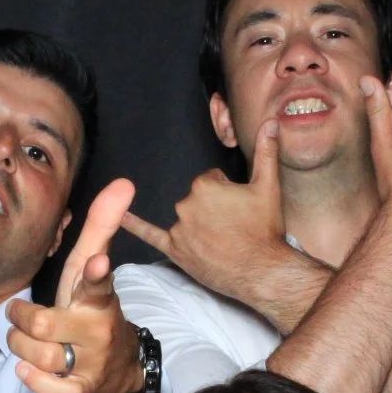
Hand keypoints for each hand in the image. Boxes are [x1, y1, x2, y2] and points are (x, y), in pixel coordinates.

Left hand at [7, 180, 144, 392]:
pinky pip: (48, 389)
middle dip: (20, 320)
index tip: (99, 264)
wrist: (122, 370)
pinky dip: (33, 379)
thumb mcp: (93, 271)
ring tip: (26, 342)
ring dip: (20, 347)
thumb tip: (123, 182)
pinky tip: (29, 368)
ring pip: (36, 354)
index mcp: (98, 298)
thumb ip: (101, 227)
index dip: (97, 274)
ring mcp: (91, 363)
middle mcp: (97, 331)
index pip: (98, 284)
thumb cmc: (93, 311)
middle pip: (41, 325)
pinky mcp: (82, 391)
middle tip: (22, 317)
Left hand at [121, 118, 298, 307]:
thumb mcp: (269, 186)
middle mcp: (186, 204)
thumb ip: (266, 151)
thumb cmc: (265, 230)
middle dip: (213, 209)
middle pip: (197, 199)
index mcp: (204, 185)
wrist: (261, 271)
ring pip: (185, 217)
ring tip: (223, 240)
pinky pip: (151, 235)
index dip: (227, 193)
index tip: (240, 208)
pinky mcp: (175, 250)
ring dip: (199, 224)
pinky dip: (136, 227)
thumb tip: (270, 121)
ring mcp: (179, 228)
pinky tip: (121, 219)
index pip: (211, 180)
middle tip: (234, 226)